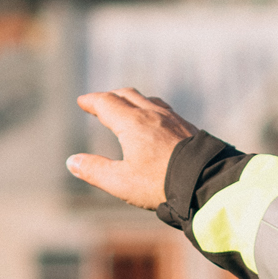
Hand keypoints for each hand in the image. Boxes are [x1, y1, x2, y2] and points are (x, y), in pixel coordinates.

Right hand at [66, 88, 202, 209]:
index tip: (82, 101)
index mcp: (132, 124)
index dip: (91, 101)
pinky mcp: (187, 127)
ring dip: (131, 100)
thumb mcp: (121, 182)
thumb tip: (72, 162)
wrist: (205, 181)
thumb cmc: (161, 183)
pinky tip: (155, 120)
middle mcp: (152, 114)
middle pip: (126, 95)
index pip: (106, 103)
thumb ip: (94, 171)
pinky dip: (150, 108)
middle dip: (109, 96)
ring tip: (125, 107)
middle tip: (98, 103)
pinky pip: (163, 109)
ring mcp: (172, 119)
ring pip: (147, 100)